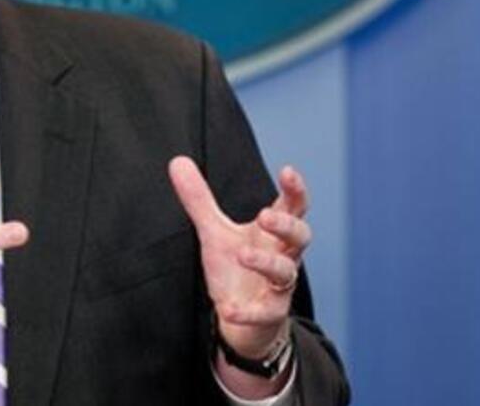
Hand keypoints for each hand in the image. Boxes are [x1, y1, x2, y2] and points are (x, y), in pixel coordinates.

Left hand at [168, 156, 311, 358]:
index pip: (293, 207)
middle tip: (264, 216)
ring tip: (242, 254)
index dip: (295, 189)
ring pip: (285, 272)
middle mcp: (282, 256)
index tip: (287, 170)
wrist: (244, 318)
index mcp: (273, 234)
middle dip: (286, 225)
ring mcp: (278, 286)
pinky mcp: (268, 313)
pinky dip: (247, 311)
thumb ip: (200, 200)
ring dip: (266, 263)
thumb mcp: (215, 231)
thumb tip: (178, 160)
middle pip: (300, 237)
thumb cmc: (236, 268)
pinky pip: (265, 312)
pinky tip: (228, 308)